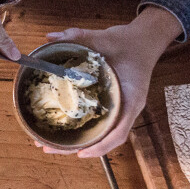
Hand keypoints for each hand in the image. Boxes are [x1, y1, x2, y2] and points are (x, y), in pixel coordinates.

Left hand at [40, 6, 181, 157]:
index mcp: (131, 98)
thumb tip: (50, 36)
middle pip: (104, 139)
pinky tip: (60, 132)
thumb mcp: (104, 38)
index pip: (119, 132)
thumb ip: (79, 36)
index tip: (80, 153)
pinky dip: (80, 132)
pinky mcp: (113, 105)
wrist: (143, 40)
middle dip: (75, 148)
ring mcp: (120, 109)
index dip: (100, 146)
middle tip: (46, 148)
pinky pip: (98, 125)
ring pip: (100, 135)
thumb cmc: (127, 42)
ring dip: (74, 143)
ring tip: (46, 144)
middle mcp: (127, 108)